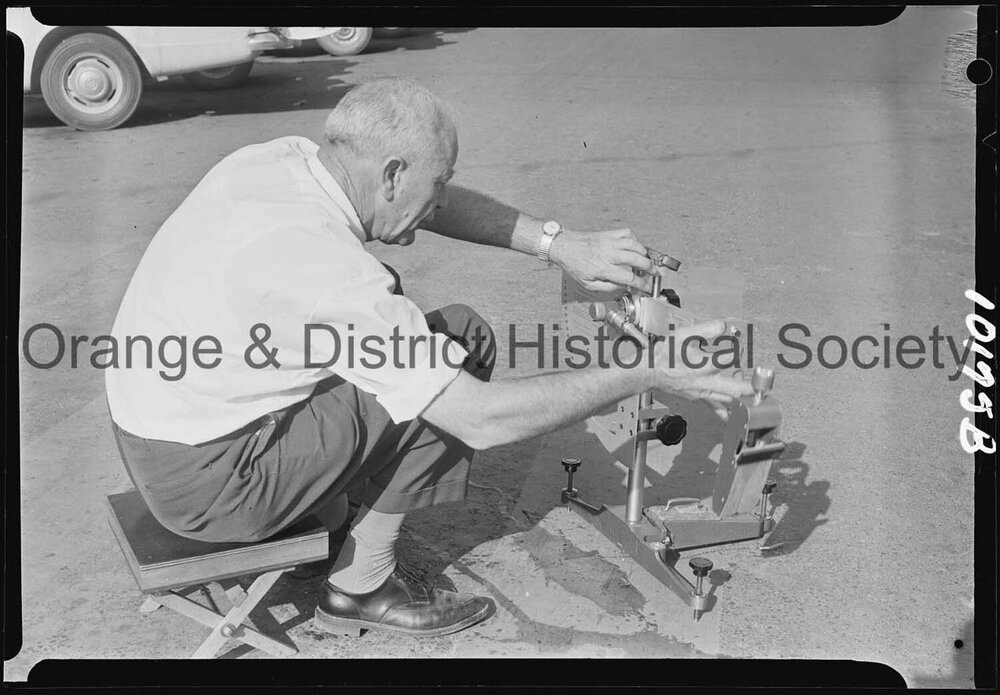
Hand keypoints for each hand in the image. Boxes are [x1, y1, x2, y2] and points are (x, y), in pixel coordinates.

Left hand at [549, 228, 665, 293]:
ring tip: (647, 260)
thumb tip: (623, 286)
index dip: (642, 283)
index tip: (648, 287)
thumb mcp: (587, 284)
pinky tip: (635, 247)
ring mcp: (609, 241)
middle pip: (637, 259)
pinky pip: (628, 233)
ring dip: (645, 253)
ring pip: (635, 245)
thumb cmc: (574, 264)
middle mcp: (608, 254)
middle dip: (650, 267)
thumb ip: (606, 287)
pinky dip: (635, 240)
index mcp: (602, 268)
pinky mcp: (609, 233)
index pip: (628, 277)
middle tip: (656, 272)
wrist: (564, 246)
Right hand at [652, 319, 754, 417]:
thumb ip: (704, 329)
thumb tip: (723, 325)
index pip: (726, 359)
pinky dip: (729, 415)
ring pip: (727, 402)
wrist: (648, 373)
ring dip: (743, 401)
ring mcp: (701, 393)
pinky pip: (717, 410)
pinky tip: (738, 419)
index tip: (742, 346)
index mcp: (700, 366)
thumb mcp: (682, 335)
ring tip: (757, 399)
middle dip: (750, 389)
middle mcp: (702, 383)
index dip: (738, 351)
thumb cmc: (662, 355)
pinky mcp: (699, 399)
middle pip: (732, 390)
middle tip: (764, 387)